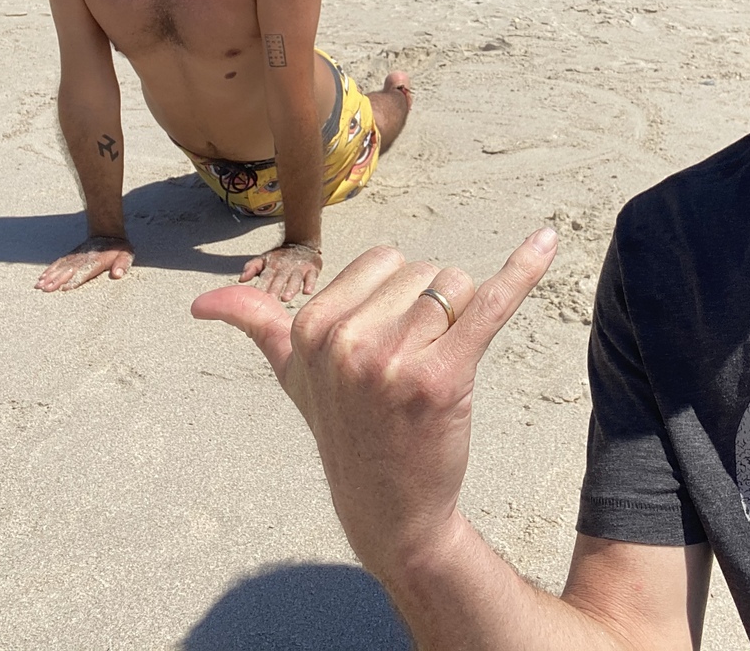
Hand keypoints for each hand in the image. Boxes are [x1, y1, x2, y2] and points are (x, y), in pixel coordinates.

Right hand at [36, 235, 133, 291]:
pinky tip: (42, 276)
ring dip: (50, 276)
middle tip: (45, 289)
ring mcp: (76, 256)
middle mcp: (84, 259)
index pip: (84, 271)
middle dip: (56, 280)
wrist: (108, 231)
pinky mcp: (72, 255)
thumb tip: (117, 274)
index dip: (75, 280)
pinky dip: (50, 269)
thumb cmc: (118, 248)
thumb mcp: (126, 255)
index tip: (64, 288)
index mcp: (97, 261)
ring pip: (61, 267)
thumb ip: (122, 264)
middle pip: (68, 270)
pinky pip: (59, 262)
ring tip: (39, 285)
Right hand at [192, 228, 557, 576]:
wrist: (389, 508)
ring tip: (433, 376)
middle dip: (430, 311)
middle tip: (408, 370)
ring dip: (459, 325)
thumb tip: (200, 302)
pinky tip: (549, 242)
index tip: (381, 350)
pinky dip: (523, 271)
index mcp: (311, 327)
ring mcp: (392, 361)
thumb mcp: (293, 377)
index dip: (396, 300)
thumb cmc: (344, 430)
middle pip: (423, 272)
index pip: (385, 261)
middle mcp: (346, 340)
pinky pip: (489, 307)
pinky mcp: (442, 378)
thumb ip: (256, 326)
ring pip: (456, 289)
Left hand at [241, 242, 323, 301]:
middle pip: (279, 280)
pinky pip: (312, 277)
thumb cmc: (280, 257)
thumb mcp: (264, 259)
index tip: (257, 297)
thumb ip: (252, 268)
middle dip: (275, 289)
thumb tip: (241, 279)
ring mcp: (299, 269)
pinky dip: (310, 284)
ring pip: (295, 279)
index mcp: (272, 267)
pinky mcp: (312, 269)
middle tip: (270, 300)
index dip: (262, 287)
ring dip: (290, 288)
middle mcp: (285, 268)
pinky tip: (307, 292)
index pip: (265, 278)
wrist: (302, 243)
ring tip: (286, 298)